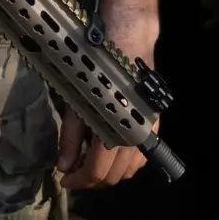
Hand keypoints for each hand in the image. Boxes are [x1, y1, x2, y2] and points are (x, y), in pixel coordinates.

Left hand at [57, 0, 158, 189]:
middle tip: (73, 172)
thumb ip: (70, 137)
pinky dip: (128, 163)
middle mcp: (135, 137)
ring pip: (130, 170)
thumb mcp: (77, 101)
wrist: (127, 38)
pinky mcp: (155, 123)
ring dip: (110, 173)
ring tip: (90, 164)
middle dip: (91, 180)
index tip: (63, 181)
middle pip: (114, 176)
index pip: (97, 172)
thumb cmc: (96, 66)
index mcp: (114, 131)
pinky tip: (113, 155)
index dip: (78, 181)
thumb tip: (63, 167)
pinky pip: (143, 157)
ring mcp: (148, 131)